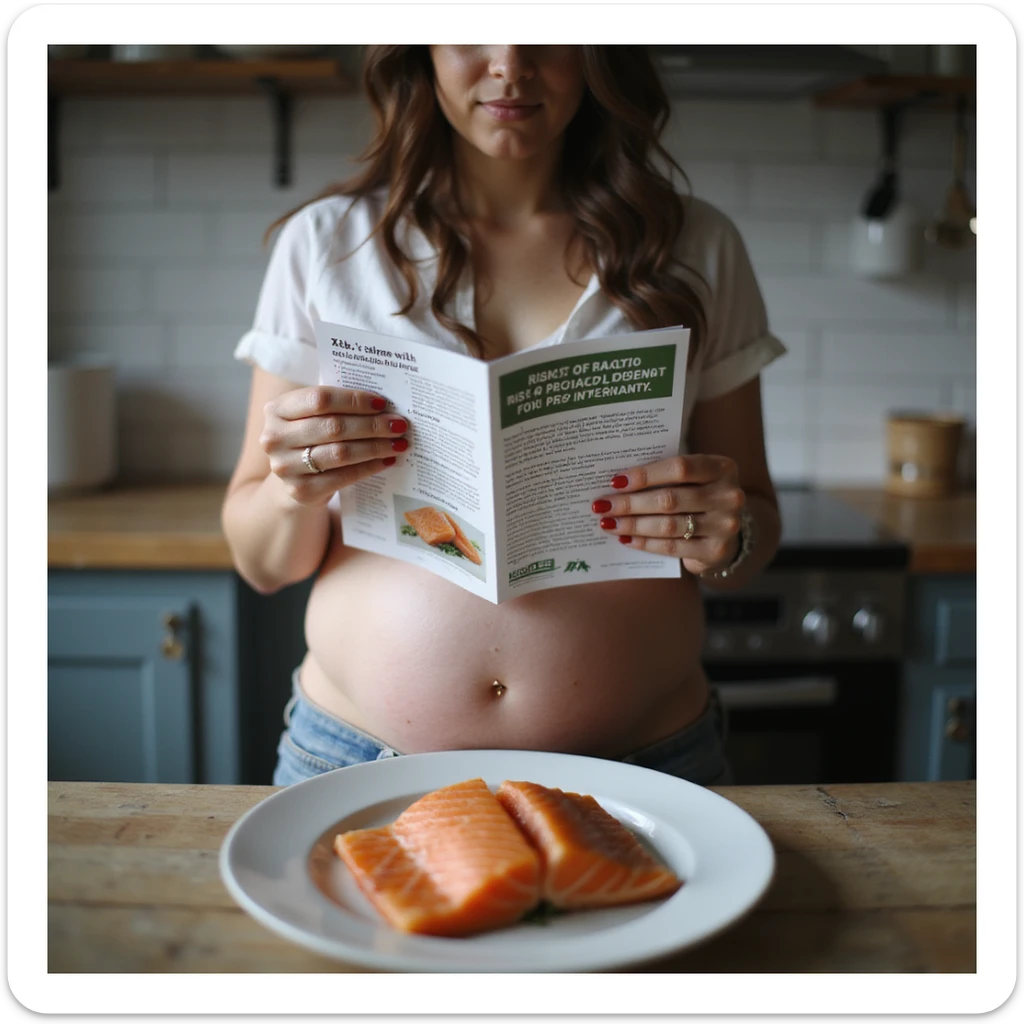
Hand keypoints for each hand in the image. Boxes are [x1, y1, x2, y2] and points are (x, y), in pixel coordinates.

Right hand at [259, 386, 408, 506]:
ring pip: (340, 453)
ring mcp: (285, 466)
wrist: (292, 477)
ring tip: (398, 443)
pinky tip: (385, 461)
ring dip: (375, 447)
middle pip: (333, 427)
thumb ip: (337, 405)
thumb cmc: (311, 437)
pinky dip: (368, 467)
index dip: (354, 400)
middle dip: (372, 425)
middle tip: (399, 425)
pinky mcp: (300, 490)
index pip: (320, 398)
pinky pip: (343, 476)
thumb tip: (383, 405)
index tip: (383, 403)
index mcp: (277, 409)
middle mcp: (274, 438)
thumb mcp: (313, 416)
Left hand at [591, 454, 744, 575]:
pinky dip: (645, 543)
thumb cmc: (699, 494)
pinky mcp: (716, 551)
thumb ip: (665, 475)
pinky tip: (626, 539)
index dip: (645, 475)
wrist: (726, 530)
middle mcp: (728, 496)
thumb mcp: (693, 478)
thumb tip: (617, 482)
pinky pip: (672, 547)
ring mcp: (725, 526)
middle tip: (602, 505)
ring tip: (608, 523)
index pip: (679, 468)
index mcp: (722, 468)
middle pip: (670, 499)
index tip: (615, 481)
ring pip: (668, 525)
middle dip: (630, 503)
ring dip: (633, 525)